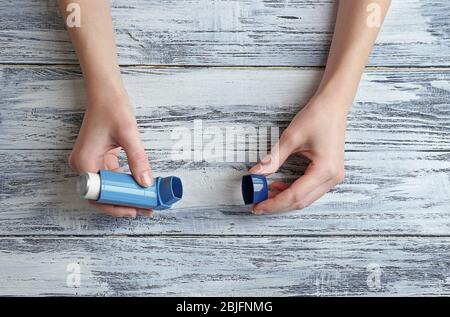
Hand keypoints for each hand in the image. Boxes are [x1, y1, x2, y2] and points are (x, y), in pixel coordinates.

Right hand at [69, 89, 152, 217]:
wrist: (106, 92)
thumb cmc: (113, 108)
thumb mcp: (129, 134)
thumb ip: (138, 160)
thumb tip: (146, 183)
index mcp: (84, 162)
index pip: (97, 196)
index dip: (115, 207)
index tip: (133, 211)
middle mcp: (83, 165)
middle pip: (102, 194)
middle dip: (123, 203)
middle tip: (145, 208)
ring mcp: (90, 162)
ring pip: (108, 187)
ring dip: (126, 194)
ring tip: (146, 201)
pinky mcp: (98, 158)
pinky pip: (111, 177)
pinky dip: (124, 183)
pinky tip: (139, 186)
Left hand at [250, 95, 347, 213]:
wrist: (333, 104)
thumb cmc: (317, 116)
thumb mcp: (291, 138)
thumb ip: (273, 159)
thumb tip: (255, 174)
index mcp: (324, 170)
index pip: (295, 195)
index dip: (274, 203)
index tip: (257, 206)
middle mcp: (332, 177)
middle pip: (301, 202)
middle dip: (278, 204)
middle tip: (257, 203)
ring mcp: (333, 177)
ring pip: (305, 198)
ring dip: (285, 198)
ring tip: (265, 193)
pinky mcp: (330, 173)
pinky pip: (310, 190)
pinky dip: (293, 191)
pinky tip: (279, 186)